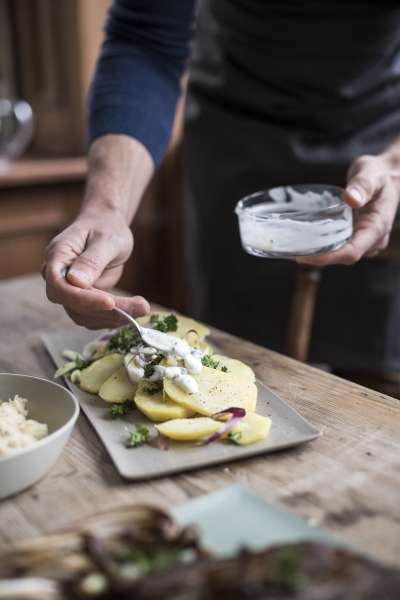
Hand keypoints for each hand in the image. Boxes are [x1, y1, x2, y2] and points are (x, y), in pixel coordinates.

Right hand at [43, 209, 149, 328]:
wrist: (108, 228)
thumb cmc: (105, 227)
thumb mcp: (105, 239)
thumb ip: (91, 260)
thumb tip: (76, 282)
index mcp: (57, 257)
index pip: (59, 286)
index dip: (82, 299)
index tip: (110, 302)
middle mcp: (58, 277)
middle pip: (72, 305)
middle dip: (105, 311)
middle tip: (140, 307)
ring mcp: (69, 291)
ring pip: (83, 316)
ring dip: (112, 318)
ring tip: (142, 307)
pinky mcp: (83, 300)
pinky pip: (94, 317)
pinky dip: (113, 318)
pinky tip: (134, 309)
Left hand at [296, 154, 399, 265]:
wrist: (386, 179)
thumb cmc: (379, 175)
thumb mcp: (371, 173)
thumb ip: (362, 185)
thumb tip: (350, 198)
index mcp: (377, 228)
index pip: (352, 252)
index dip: (328, 258)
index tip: (305, 256)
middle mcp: (371, 240)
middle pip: (342, 257)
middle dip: (317, 258)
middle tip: (290, 251)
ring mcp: (363, 241)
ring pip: (338, 254)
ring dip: (317, 254)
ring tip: (292, 247)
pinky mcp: (355, 237)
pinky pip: (337, 246)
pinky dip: (320, 246)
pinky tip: (301, 240)